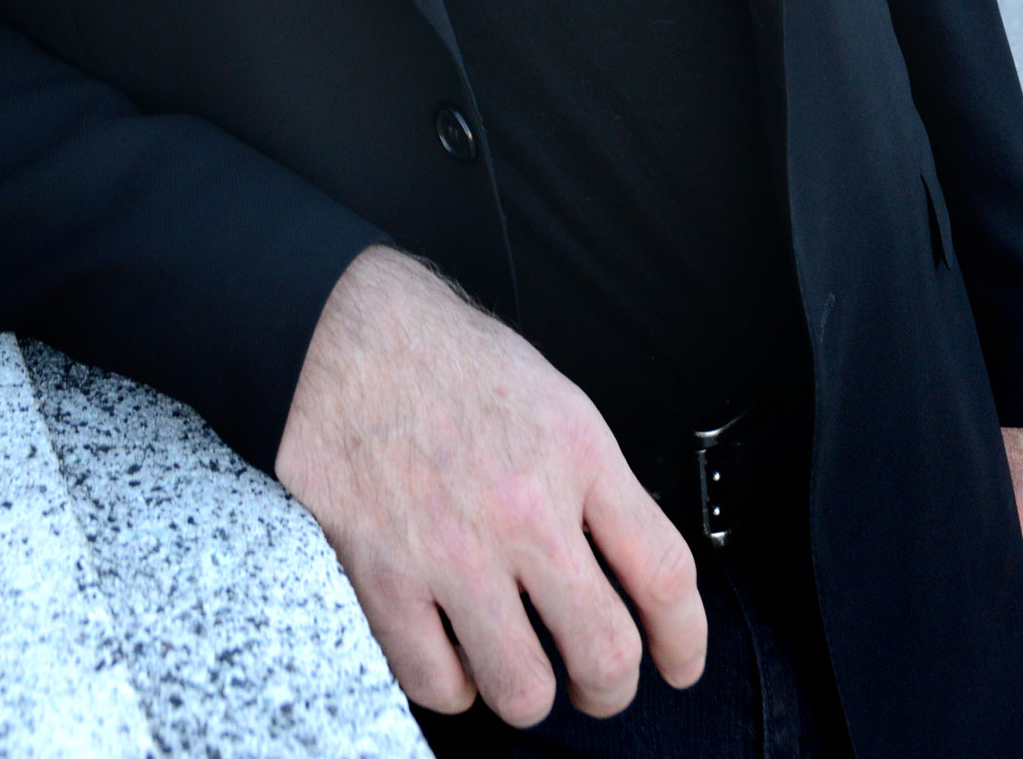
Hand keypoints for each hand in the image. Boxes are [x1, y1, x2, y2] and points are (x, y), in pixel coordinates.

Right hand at [274, 246, 706, 730]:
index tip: (677, 662)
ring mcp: (454, 549)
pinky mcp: (386, 576)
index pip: (664, 574)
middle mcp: (524, 507)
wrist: (338, 330)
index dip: (684, 639)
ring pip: (524, 689)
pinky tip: (452, 653)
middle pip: (606, 653)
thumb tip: (624, 565)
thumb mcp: (549, 393)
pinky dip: (452, 685)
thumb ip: (592, 479)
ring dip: (529, 692)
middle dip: (610, 689)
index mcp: (576, 452)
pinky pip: (437, 682)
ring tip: (520, 669)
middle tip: (596, 684)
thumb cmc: (440, 354)